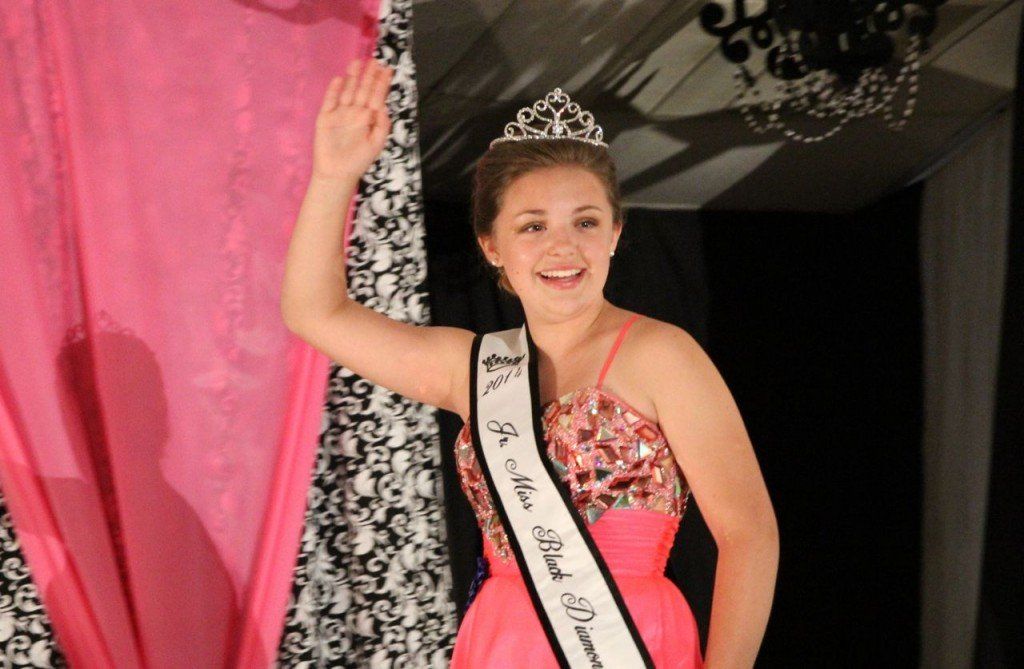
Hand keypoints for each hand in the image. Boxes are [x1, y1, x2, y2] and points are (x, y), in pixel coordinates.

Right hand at [311, 58, 393, 183]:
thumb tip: (384, 105)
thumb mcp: (376, 143)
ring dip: (353, 77)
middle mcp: (355, 113)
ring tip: (357, 62)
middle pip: (363, 90)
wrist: (337, 173)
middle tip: (374, 60)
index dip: (382, 83)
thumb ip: (382, 125)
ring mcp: (340, 114)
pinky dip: (334, 91)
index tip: (387, 69)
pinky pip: (330, 101)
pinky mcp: (325, 118)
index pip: (376, 96)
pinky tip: (340, 80)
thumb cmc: (359, 161)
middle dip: (369, 75)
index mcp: (368, 119)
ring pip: (347, 91)